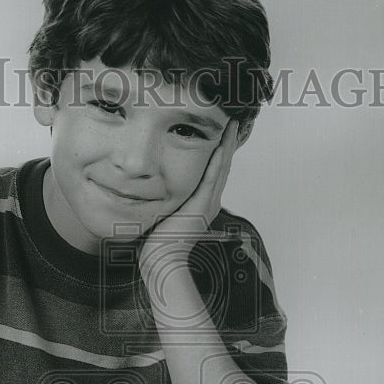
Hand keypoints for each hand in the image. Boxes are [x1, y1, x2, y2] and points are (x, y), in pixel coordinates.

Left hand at [139, 118, 238, 274]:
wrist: (162, 262)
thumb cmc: (157, 245)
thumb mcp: (162, 216)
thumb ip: (163, 202)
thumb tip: (150, 191)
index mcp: (202, 204)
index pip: (213, 172)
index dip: (219, 152)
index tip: (221, 132)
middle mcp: (209, 202)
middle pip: (222, 166)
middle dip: (228, 142)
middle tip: (234, 121)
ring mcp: (208, 203)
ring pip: (221, 167)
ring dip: (228, 144)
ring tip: (233, 124)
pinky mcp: (202, 205)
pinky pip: (213, 177)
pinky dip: (219, 159)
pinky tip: (223, 142)